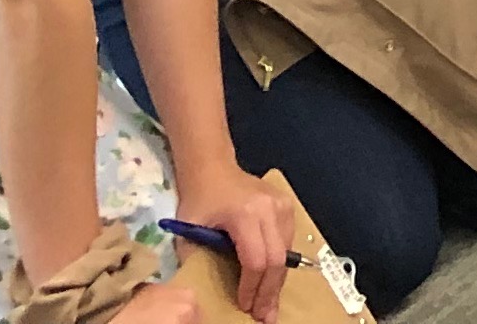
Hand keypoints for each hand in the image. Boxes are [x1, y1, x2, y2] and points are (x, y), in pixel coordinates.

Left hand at [172, 164, 293, 323]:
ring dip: (277, 281)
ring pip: (287, 252)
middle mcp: (271, 209)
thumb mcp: (188, 231)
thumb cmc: (199, 199)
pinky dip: (279, 264)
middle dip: (270, 292)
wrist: (213, 167)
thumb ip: (197, 259)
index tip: (244, 307)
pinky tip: (271, 280)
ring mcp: (283, 206)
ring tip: (269, 304)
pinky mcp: (287, 206)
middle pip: (277, 260)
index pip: (256, 260)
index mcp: (246, 214)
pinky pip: (288, 242)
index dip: (252, 288)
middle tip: (265, 317)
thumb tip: (203, 292)